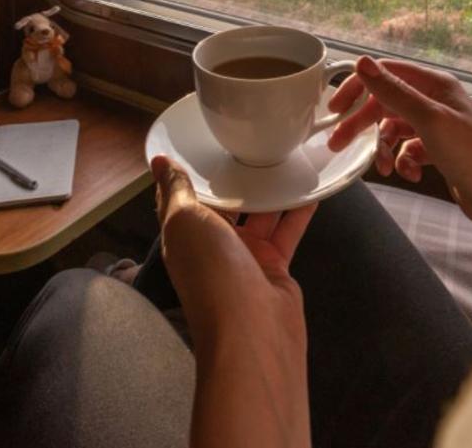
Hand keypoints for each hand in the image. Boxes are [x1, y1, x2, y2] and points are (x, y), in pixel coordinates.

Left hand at [152, 155, 314, 447]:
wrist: (252, 332)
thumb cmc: (211, 273)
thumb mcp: (184, 222)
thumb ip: (176, 190)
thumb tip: (160, 163)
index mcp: (184, 236)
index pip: (184, 199)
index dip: (190, 172)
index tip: (202, 141)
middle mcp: (213, 247)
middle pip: (226, 205)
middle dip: (237, 177)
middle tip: (255, 139)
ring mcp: (246, 258)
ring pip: (260, 213)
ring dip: (272, 188)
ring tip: (286, 153)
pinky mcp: (276, 266)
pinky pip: (287, 229)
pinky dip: (300, 208)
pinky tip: (312, 184)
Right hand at [328, 57, 471, 273]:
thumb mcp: (430, 121)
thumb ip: (393, 92)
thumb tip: (362, 63)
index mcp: (435, 84)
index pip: (386, 73)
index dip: (357, 88)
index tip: (334, 109)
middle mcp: (436, 101)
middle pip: (386, 103)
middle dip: (363, 124)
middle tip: (338, 144)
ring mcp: (438, 126)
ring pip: (395, 129)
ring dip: (384, 148)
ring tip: (384, 169)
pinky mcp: (440, 151)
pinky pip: (408, 150)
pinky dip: (404, 162)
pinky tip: (412, 174)